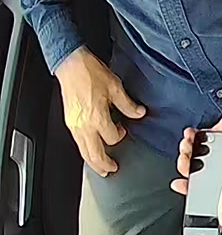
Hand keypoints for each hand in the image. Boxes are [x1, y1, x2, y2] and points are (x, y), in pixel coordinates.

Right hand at [55, 46, 145, 176]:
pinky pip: (77, 141)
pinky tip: (89, 149)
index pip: (112, 138)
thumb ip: (128, 105)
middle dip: (103, 164)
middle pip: (93, 153)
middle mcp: (83, 124)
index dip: (120, 136)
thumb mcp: (116, 87)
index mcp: (97, 117)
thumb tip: (139, 113)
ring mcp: (74, 124)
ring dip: (92, 161)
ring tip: (100, 167)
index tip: (123, 131)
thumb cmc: (91, 73)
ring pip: (82, 150)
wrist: (70, 64)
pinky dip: (84, 149)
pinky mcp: (68, 120)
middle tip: (111, 170)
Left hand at [170, 106, 221, 229]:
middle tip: (186, 160)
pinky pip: (194, 139)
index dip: (187, 188)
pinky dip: (190, 136)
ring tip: (189, 145)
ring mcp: (213, 151)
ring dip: (185, 149)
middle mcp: (216, 166)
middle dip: (184, 165)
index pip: (200, 189)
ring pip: (190, 154)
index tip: (178, 184)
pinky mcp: (211, 137)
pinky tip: (192, 135)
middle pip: (191, 171)